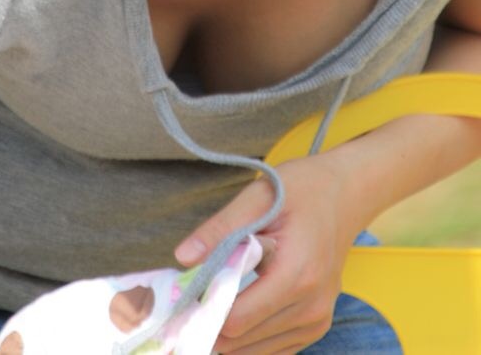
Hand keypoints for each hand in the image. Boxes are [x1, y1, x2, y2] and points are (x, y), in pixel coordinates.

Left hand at [174, 152, 362, 353]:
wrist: (346, 195)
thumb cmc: (303, 189)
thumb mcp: (259, 196)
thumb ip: (221, 228)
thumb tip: (183, 257)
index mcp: (297, 275)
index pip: (237, 319)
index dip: (203, 310)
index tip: (181, 294)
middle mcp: (311, 307)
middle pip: (241, 340)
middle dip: (209, 321)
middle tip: (188, 296)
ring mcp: (317, 321)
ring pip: (253, 351)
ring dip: (227, 332)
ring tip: (210, 296)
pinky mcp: (315, 326)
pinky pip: (271, 349)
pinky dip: (247, 337)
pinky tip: (234, 308)